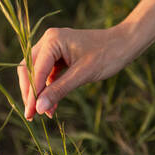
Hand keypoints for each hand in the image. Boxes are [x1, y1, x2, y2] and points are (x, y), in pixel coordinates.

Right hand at [17, 24, 136, 120]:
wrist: (124, 44)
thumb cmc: (107, 55)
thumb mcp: (82, 75)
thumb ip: (59, 90)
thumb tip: (38, 108)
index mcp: (52, 40)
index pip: (35, 70)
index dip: (32, 94)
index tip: (30, 114)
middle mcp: (48, 40)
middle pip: (29, 69)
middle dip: (30, 92)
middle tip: (32, 115)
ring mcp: (53, 46)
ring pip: (36, 71)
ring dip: (38, 91)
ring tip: (44, 112)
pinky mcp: (58, 55)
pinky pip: (46, 72)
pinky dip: (48, 87)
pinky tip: (52, 103)